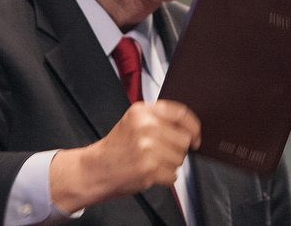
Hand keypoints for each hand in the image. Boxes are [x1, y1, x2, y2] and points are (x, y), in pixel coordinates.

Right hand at [48, 100, 200, 212]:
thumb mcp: (133, 123)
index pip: (180, 113)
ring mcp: (147, 146)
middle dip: (177, 150)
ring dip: (169, 165)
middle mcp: (145, 125)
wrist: (94, 169)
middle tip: (160, 154)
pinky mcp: (148, 166)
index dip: (194, 126)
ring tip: (150, 162)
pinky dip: (164, 178)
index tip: (196, 136)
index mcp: (142, 111)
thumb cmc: (116, 148)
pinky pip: (172, 175)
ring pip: (180, 159)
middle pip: (184, 139)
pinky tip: (149, 172)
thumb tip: (189, 129)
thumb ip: (158, 120)